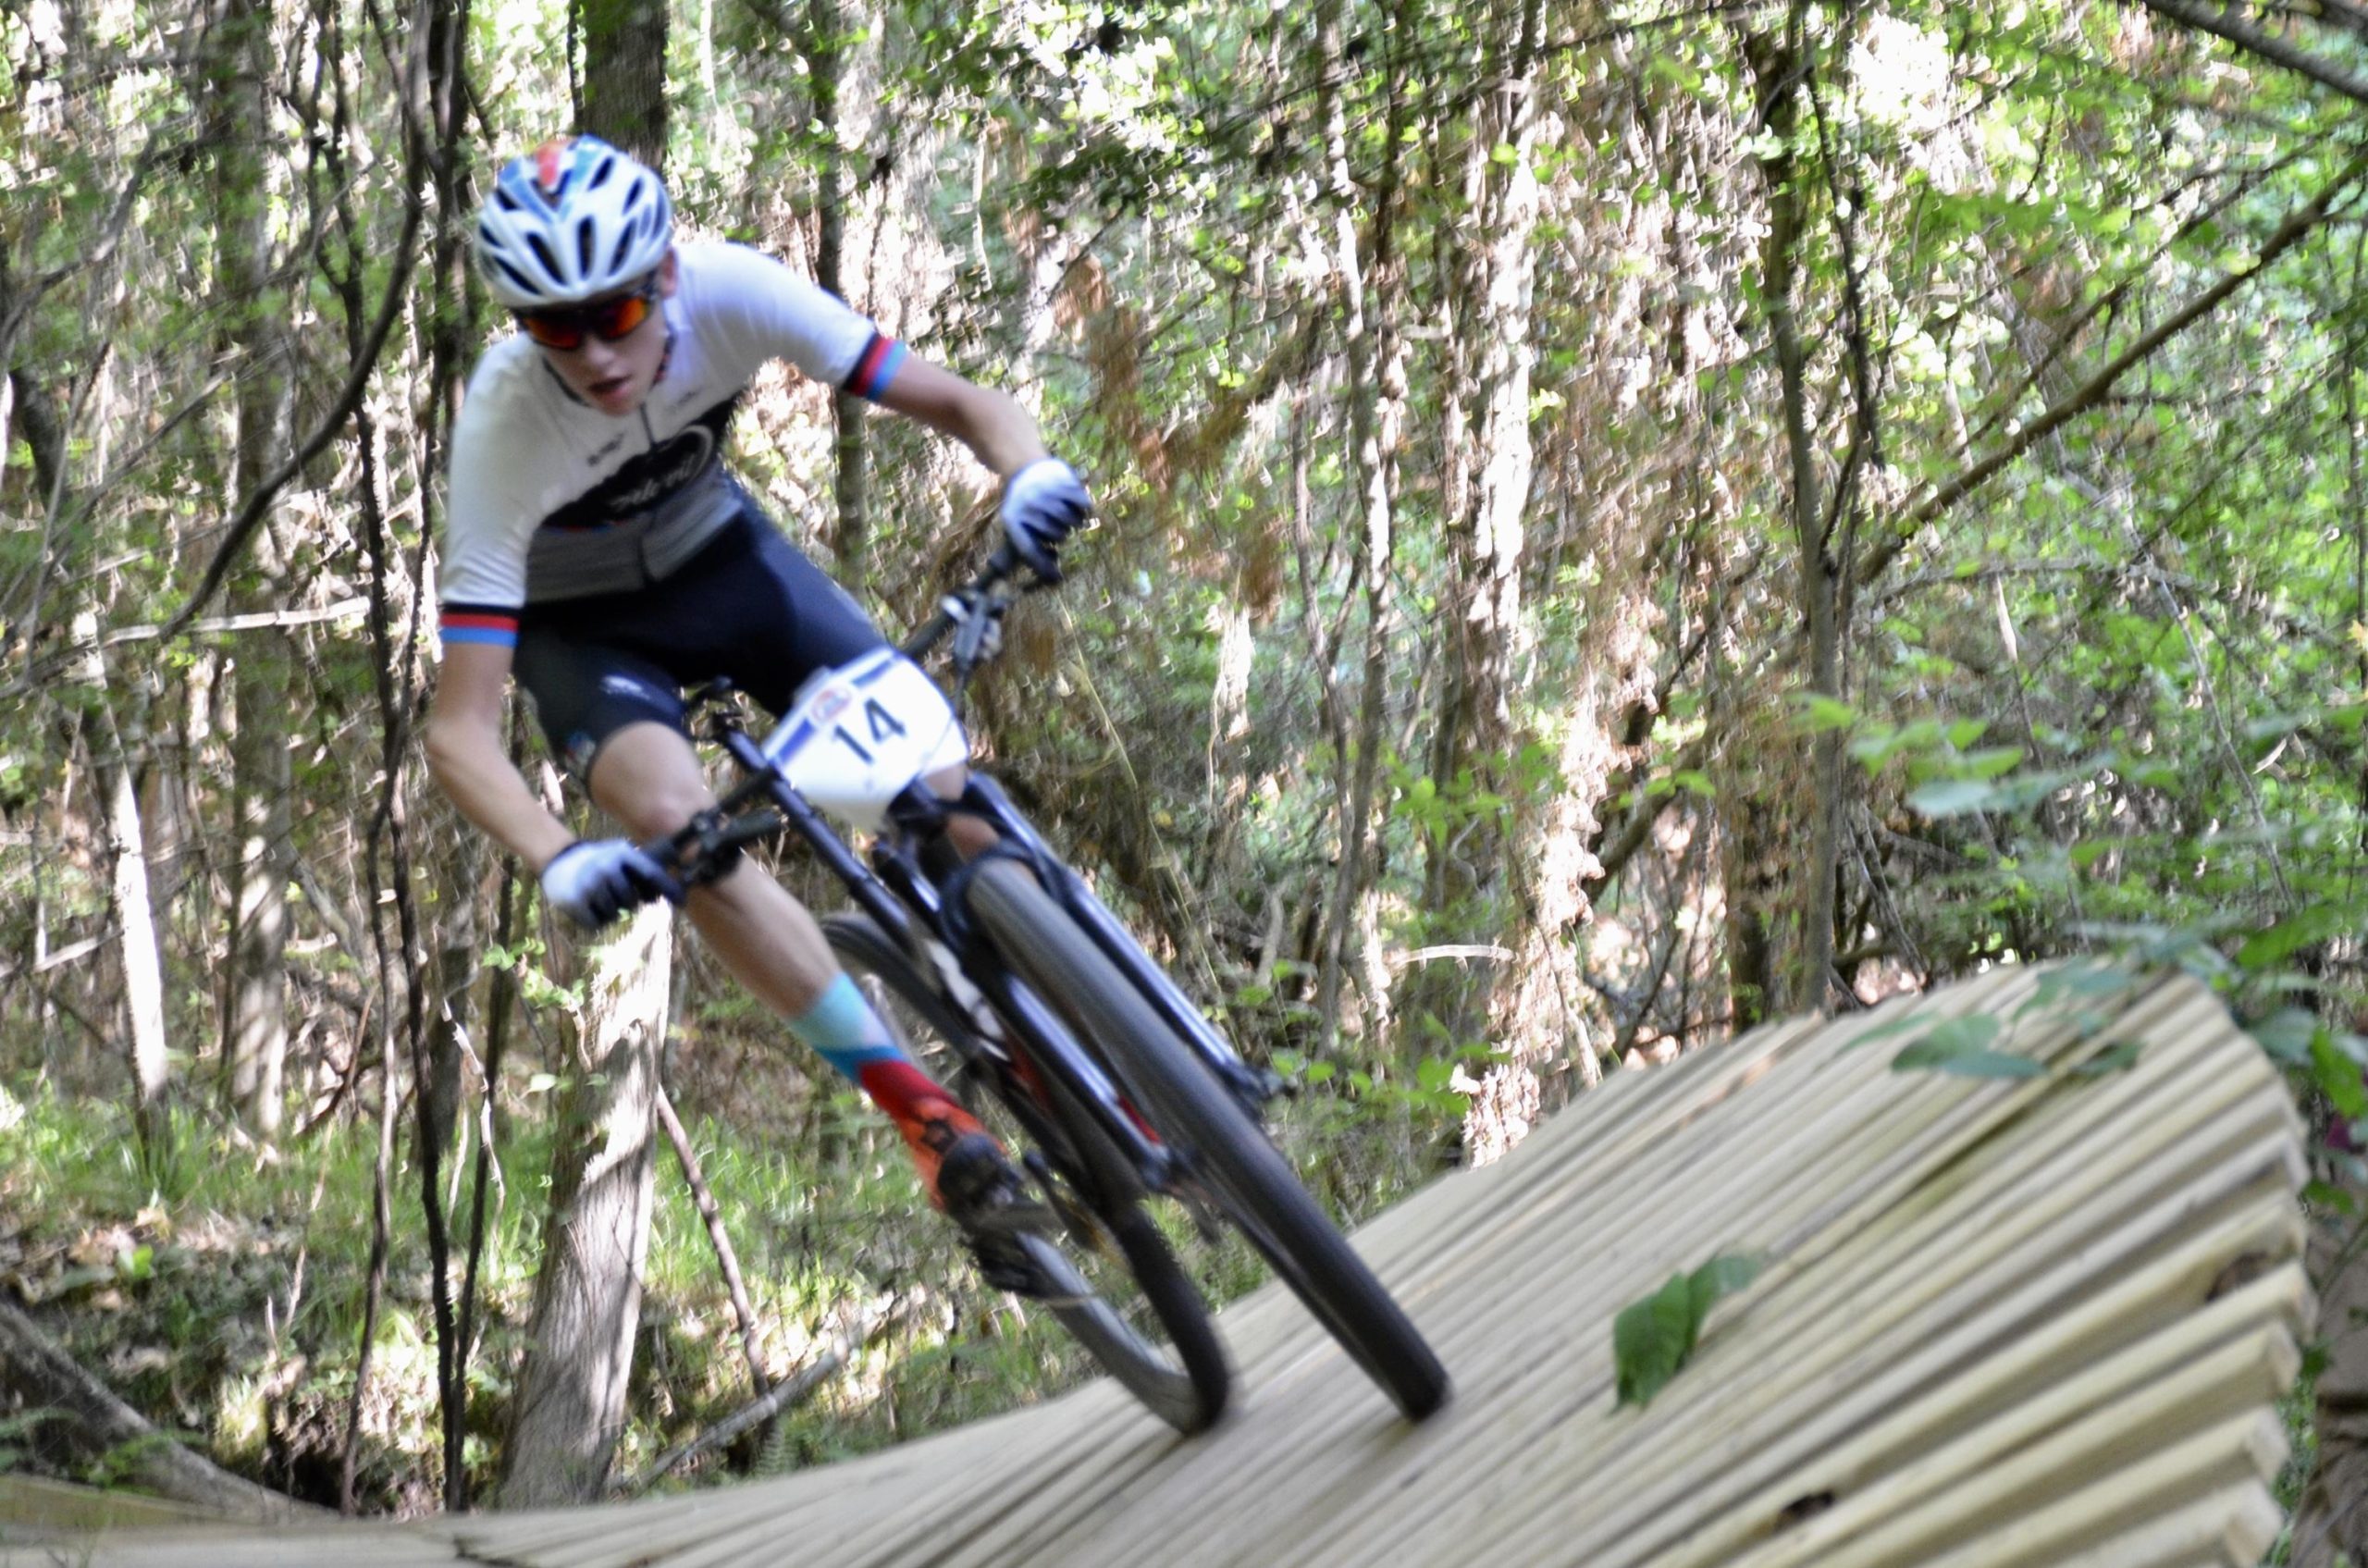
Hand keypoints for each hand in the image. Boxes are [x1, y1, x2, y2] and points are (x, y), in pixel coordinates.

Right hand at [541, 838, 683, 927]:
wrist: (557, 859)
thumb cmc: (598, 861)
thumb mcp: (620, 853)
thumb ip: (643, 866)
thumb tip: (676, 882)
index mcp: (622, 854)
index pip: (652, 873)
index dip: (669, 889)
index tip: (683, 902)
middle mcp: (608, 867)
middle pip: (632, 902)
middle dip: (625, 902)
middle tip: (613, 893)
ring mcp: (591, 884)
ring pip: (614, 915)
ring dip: (609, 912)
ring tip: (597, 897)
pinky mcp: (576, 901)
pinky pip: (597, 925)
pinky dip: (595, 921)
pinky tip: (588, 906)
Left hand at [1000, 457, 1091, 582]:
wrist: (1025, 468)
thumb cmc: (1023, 508)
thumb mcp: (1016, 528)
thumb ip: (1032, 553)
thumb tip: (1056, 580)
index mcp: (1013, 520)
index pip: (1030, 550)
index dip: (1044, 565)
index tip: (1058, 577)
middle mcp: (1029, 505)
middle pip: (1057, 536)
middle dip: (1059, 534)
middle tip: (1055, 525)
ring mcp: (1047, 492)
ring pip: (1072, 522)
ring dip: (1073, 522)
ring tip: (1065, 515)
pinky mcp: (1064, 481)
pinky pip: (1084, 506)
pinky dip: (1083, 508)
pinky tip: (1075, 504)